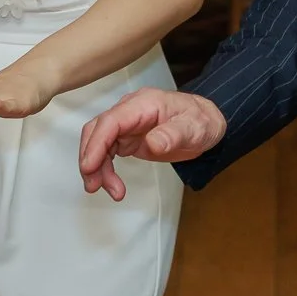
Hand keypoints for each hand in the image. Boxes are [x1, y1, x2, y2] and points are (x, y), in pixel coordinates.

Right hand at [78, 87, 226, 200]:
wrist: (207, 122)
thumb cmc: (201, 121)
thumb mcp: (194, 128)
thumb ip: (173, 134)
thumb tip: (153, 143)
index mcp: (144, 104)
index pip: (111, 120)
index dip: (97, 143)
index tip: (89, 166)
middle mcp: (130, 110)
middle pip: (98, 130)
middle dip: (90, 158)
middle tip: (94, 185)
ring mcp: (127, 124)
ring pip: (99, 142)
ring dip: (97, 167)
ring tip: (112, 191)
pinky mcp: (127, 137)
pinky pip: (107, 150)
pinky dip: (104, 168)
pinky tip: (112, 184)